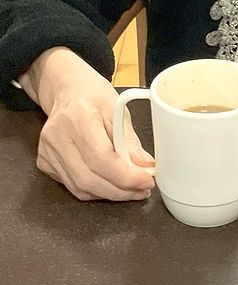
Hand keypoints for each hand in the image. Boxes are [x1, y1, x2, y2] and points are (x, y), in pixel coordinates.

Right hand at [21, 48, 155, 200]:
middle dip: (120, 190)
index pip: (100, 158)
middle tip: (142, 189)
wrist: (68, 91)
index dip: (125, 176)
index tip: (147, 180)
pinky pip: (72, 186)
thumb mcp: (118, 108)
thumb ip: (130, 140)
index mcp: (77, 117)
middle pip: (89, 179)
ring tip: (131, 189)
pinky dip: (95, 189)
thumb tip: (145, 166)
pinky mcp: (44, 163)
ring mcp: (47, 152)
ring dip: (110, 193)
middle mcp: (57, 137)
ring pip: (80, 188)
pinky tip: (111, 183)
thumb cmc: (94, 95)